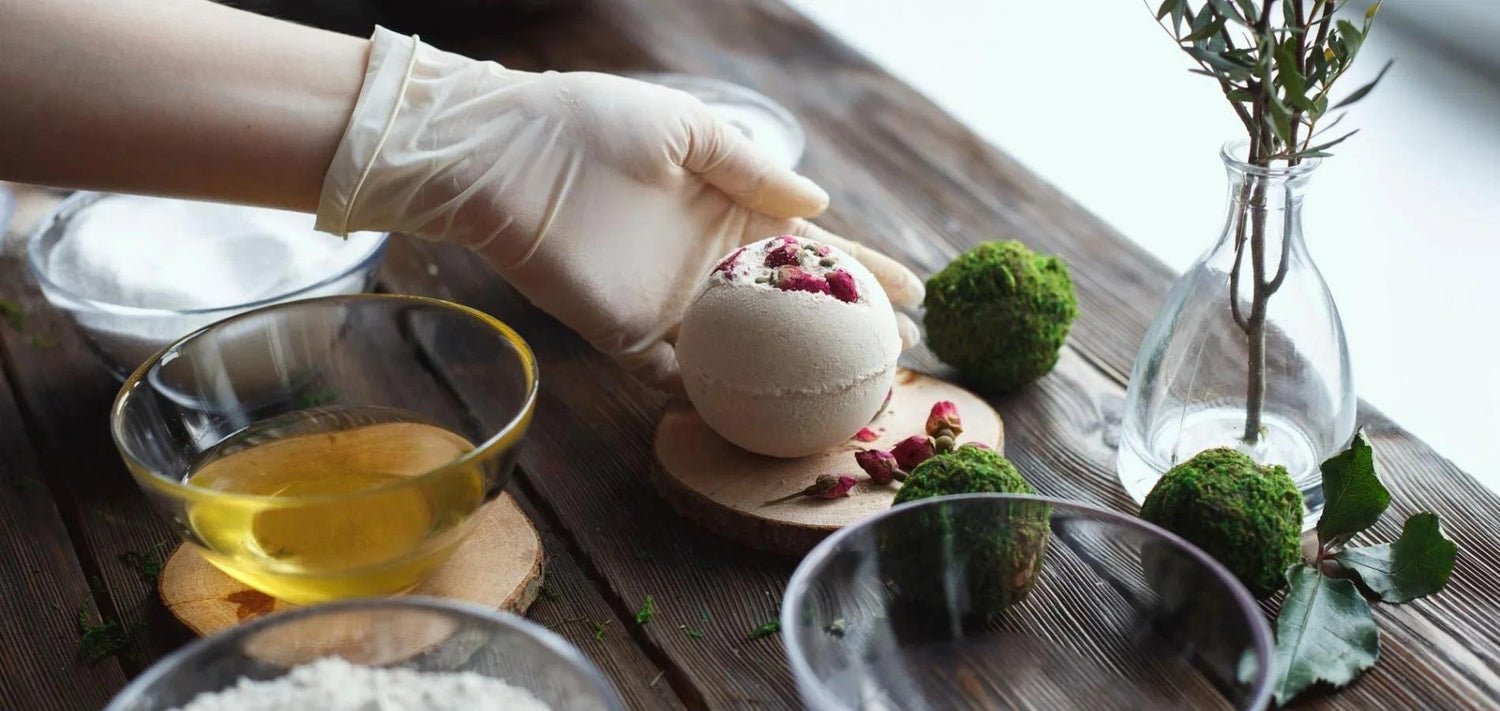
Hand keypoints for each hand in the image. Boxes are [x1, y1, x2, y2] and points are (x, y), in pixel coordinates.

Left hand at [317, 28, 922, 390]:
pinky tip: (761, 419)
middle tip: (896, 365)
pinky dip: (713, 399)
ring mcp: (672, 306)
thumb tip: (820, 206)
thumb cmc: (594, 125)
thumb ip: (750, 169)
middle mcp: (709, 265)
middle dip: (843, 338)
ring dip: (790, 380)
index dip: (864, 272)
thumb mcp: (688, 131)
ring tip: (845, 406)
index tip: (914, 296)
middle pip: (790, 313)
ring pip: (745, 354)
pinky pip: (678, 380)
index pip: (811, 250)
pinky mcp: (627, 336)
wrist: (508, 156)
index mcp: (730, 212)